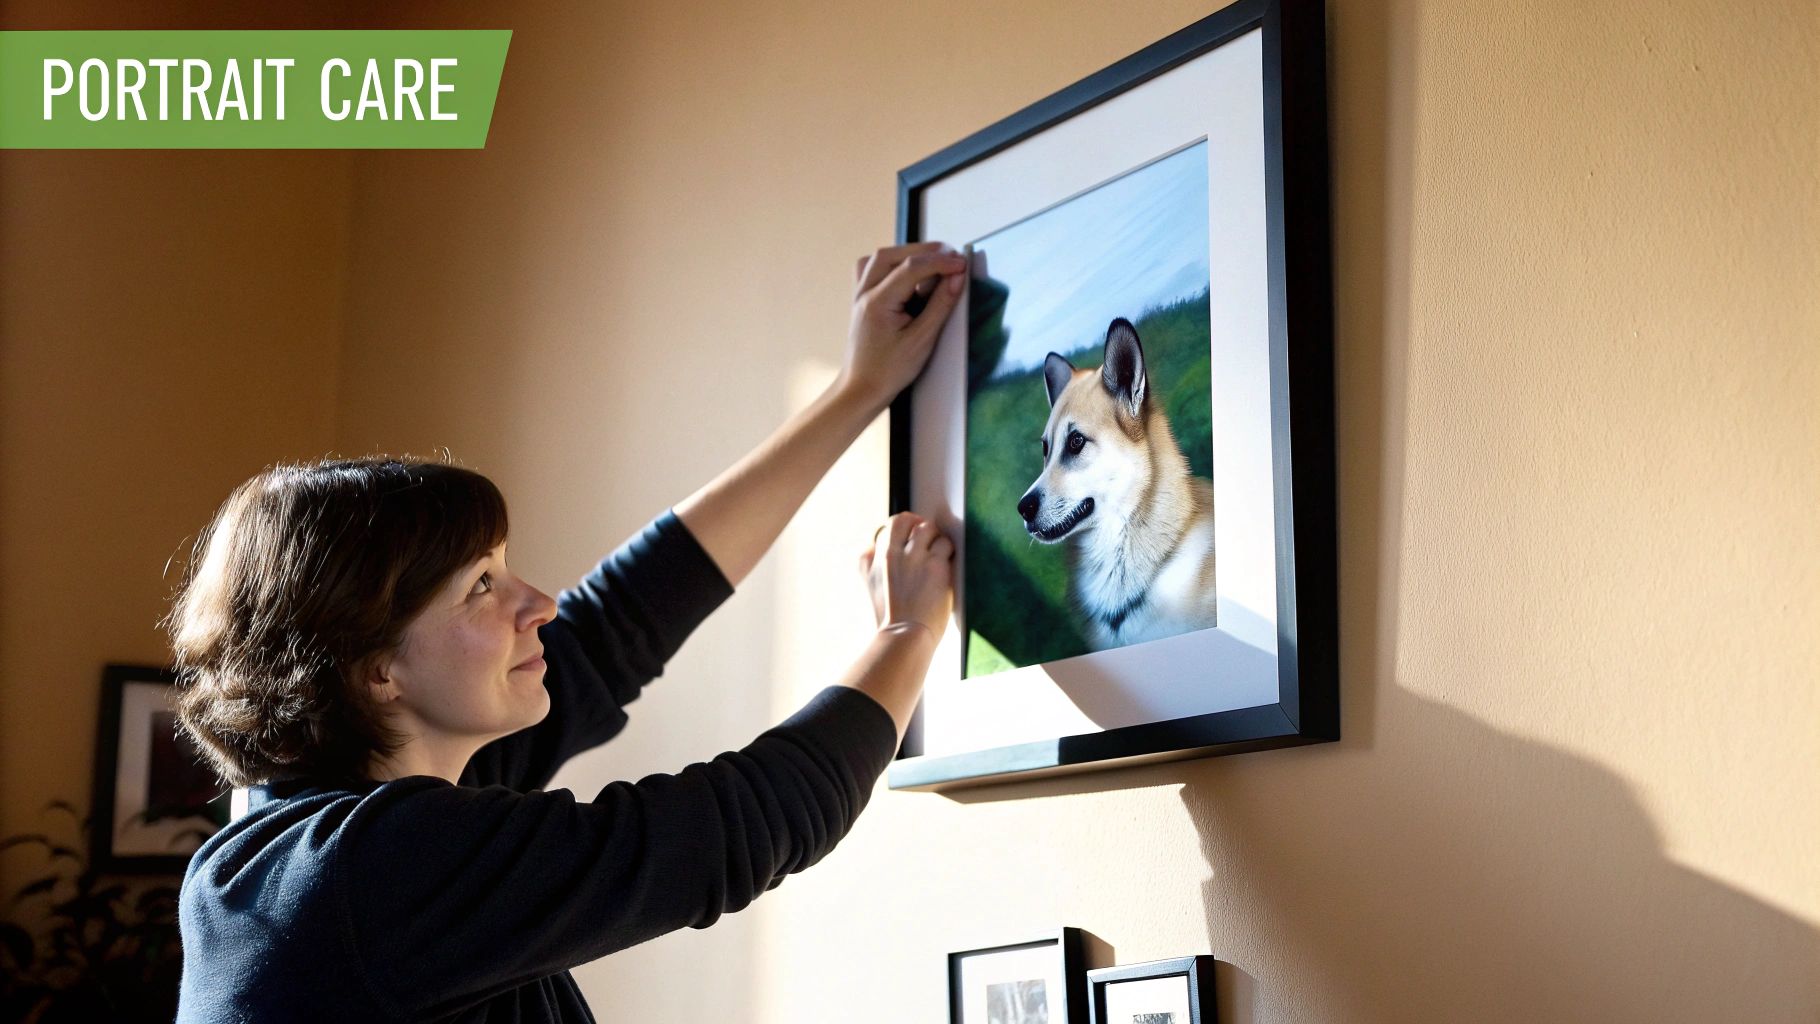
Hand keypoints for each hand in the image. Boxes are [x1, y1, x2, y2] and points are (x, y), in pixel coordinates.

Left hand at [835, 242, 968, 412]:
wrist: (862, 388)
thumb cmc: (888, 371)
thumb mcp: (922, 340)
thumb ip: (940, 306)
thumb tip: (957, 279)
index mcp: (878, 303)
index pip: (911, 268)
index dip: (940, 262)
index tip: (962, 264)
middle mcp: (864, 294)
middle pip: (892, 255)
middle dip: (924, 251)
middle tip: (950, 255)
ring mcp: (860, 295)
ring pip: (880, 258)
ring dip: (906, 253)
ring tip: (931, 261)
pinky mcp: (862, 300)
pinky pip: (872, 269)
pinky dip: (891, 264)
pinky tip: (908, 274)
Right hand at [858, 512, 954, 636]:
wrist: (904, 638)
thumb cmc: (891, 621)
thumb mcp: (870, 590)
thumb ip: (869, 566)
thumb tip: (871, 547)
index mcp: (871, 562)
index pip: (881, 532)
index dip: (897, 533)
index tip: (906, 541)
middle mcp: (889, 555)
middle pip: (901, 520)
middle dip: (915, 523)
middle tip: (925, 535)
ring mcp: (912, 558)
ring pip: (926, 527)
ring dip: (934, 536)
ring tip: (939, 550)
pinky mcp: (935, 565)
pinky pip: (945, 543)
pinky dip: (948, 549)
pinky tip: (948, 561)